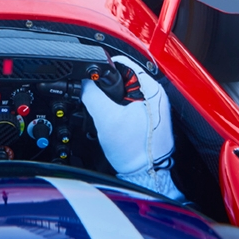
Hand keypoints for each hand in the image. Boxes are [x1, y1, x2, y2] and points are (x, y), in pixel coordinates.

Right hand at [81, 55, 183, 200]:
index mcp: (151, 89)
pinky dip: (117, 110)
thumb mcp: (106, 118)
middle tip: (97, 100)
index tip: (90, 78)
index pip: (123, 64)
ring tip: (105, 113)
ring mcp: (153, 108)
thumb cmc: (134, 151)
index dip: (103, 69)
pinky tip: (112, 121)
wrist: (144, 174)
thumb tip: (83, 82)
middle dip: (106, 87)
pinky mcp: (148, 118)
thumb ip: (92, 95)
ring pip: (124, 93)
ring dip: (110, 100)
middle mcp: (156, 95)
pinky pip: (128, 105)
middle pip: (122, 78)